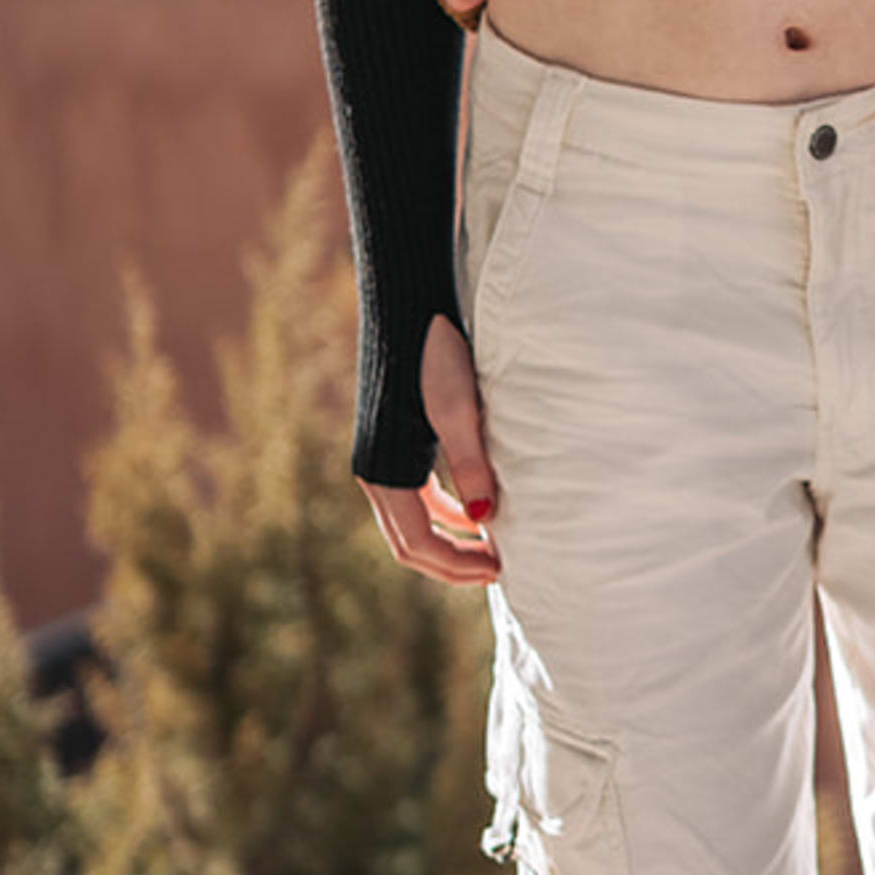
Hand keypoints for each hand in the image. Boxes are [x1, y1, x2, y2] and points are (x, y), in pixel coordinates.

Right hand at [359, 316, 501, 585]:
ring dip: (448, 540)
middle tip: (498, 569)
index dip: (459, 566)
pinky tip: (477, 509)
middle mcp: (373, 472)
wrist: (409, 305)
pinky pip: (414, 497)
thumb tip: (485, 520)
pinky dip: (443, 513)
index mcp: (384, 471)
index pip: (418, 544)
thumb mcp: (459, 409)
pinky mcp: (391, 443)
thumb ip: (472, 466)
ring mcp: (378, 458)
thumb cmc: (435, 352)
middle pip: (408, 543)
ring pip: (409, 523)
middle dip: (452, 563)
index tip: (501, 569)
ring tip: (493, 546)